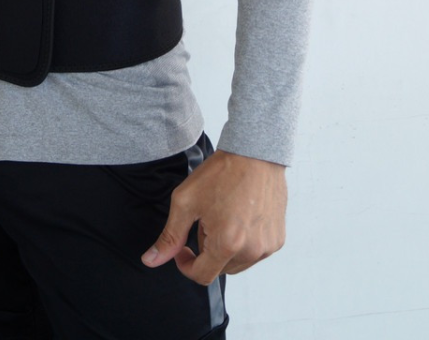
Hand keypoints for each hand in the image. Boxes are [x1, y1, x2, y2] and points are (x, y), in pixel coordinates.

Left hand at [141, 150, 286, 282]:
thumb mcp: (186, 201)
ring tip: (222, 216)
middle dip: (206, 251)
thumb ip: (169, 236)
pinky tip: (239, 216)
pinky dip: (244, 242)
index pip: (202, 276)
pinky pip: (254, 252)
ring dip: (225, 248)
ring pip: (237, 262)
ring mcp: (268, 246)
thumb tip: (151, 261)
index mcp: (228, 244)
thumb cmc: (221, 173)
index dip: (185, 264)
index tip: (182, 247)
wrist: (254, 152)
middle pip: (219, 269)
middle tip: (204, 221)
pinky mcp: (277, 239)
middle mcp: (252, 250)